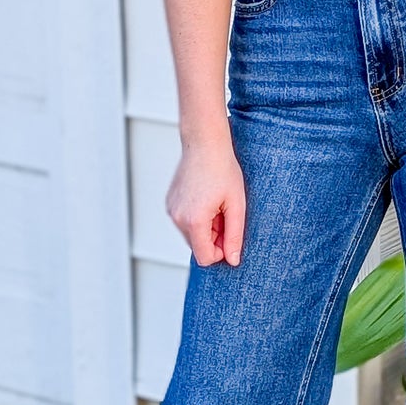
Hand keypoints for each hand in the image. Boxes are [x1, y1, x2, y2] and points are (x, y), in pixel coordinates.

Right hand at [167, 132, 246, 265]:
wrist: (204, 144)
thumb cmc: (223, 170)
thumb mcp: (236, 205)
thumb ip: (234, 236)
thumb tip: (232, 260)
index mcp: (194, 221)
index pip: (205, 258)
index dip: (221, 251)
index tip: (230, 233)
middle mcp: (177, 218)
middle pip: (198, 247)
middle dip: (214, 237)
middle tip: (225, 213)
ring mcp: (170, 210)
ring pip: (191, 235)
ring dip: (206, 227)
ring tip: (216, 204)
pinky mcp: (170, 203)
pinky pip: (185, 222)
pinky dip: (197, 217)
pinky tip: (206, 198)